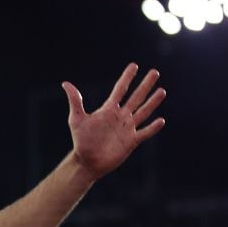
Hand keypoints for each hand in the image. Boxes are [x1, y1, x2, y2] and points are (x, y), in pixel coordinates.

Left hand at [63, 63, 166, 178]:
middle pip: (136, 97)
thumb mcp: (77, 119)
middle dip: (145, 85)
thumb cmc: (81, 140)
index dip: (127, 78)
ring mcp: (127, 128)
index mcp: (108, 109)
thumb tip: (65, 83)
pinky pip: (144, 133)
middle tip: (154, 72)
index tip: (134, 65)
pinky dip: (152, 127)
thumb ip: (75, 101)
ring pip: (143, 112)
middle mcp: (120, 116)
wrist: (86, 161)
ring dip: (152, 102)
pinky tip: (161, 120)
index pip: (120, 90)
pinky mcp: (131, 141)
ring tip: (162, 91)